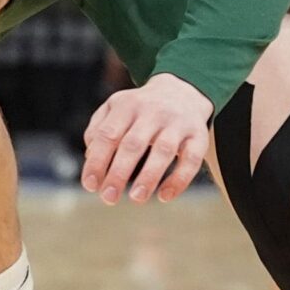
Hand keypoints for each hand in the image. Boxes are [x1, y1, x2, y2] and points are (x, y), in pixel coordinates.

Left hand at [82, 73, 214, 204]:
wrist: (182, 90)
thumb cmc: (140, 108)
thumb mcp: (115, 108)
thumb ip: (97, 130)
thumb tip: (90, 158)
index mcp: (127, 106)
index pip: (108, 135)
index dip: (97, 161)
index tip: (90, 185)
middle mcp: (153, 112)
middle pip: (133, 144)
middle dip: (118, 173)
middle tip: (108, 198)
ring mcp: (177, 123)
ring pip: (163, 151)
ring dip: (149, 177)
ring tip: (136, 199)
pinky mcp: (198, 135)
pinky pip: (192, 160)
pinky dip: (179, 180)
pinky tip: (165, 196)